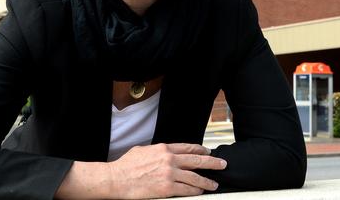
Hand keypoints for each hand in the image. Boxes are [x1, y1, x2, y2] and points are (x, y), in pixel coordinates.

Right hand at [108, 143, 226, 198]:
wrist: (117, 179)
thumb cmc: (126, 166)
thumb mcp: (143, 150)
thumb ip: (156, 151)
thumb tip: (163, 153)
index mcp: (164, 148)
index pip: (188, 148)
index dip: (200, 150)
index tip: (208, 153)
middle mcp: (169, 159)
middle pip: (197, 160)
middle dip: (212, 163)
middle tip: (222, 164)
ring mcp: (169, 173)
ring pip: (195, 177)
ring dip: (207, 181)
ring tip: (214, 183)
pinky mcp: (167, 188)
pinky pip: (186, 190)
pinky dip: (195, 191)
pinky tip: (200, 191)